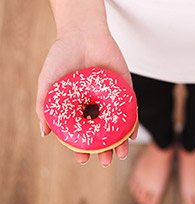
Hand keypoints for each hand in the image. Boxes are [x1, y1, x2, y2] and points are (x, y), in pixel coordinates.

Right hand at [36, 28, 137, 165]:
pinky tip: (131, 136)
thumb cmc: (62, 57)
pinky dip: (132, 124)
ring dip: (120, 142)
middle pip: (102, 134)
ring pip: (118, 126)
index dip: (82, 148)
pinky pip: (131, 110)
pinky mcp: (126, 91)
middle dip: (104, 150)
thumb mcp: (48, 83)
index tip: (82, 159)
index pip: (82, 134)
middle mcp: (96, 107)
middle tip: (105, 161)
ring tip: (119, 154)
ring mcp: (111, 100)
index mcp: (78, 108)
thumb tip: (45, 133)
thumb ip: (44, 107)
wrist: (82, 34)